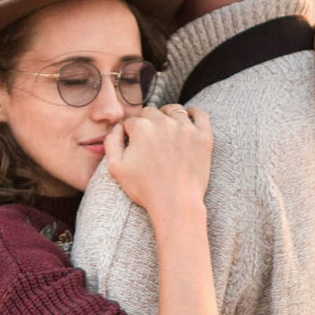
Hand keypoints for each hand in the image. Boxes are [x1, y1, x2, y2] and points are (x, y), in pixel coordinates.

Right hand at [104, 104, 213, 219]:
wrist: (176, 203)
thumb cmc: (145, 189)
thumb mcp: (115, 168)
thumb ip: (111, 141)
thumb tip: (117, 127)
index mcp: (141, 128)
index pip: (131, 121)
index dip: (129, 131)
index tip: (133, 142)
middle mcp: (163, 122)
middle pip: (151, 112)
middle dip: (147, 122)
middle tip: (149, 139)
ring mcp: (185, 128)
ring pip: (174, 110)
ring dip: (167, 116)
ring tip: (166, 129)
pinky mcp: (203, 136)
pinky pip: (200, 114)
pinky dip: (193, 112)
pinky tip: (188, 117)